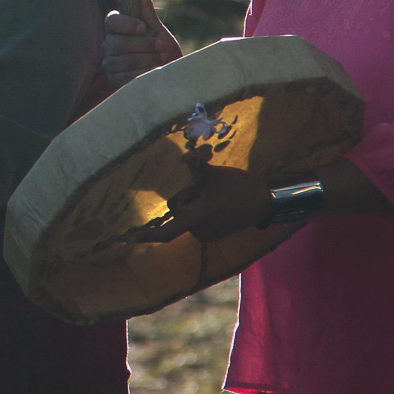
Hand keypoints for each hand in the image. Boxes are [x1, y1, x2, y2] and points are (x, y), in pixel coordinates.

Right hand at [104, 0, 181, 88]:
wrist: (169, 74)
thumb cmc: (162, 49)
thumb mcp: (156, 28)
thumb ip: (146, 7)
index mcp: (117, 29)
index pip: (111, 21)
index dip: (127, 24)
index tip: (144, 28)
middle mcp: (109, 45)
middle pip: (119, 43)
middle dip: (144, 45)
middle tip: (160, 46)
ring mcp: (110, 64)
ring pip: (124, 60)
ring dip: (147, 59)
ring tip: (160, 59)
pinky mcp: (115, 80)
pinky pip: (127, 76)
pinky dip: (145, 73)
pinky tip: (154, 71)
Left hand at [132, 154, 270, 243]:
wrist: (264, 200)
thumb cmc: (237, 187)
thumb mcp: (214, 175)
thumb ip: (197, 168)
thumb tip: (188, 155)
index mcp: (195, 219)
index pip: (166, 232)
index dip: (147, 235)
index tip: (130, 238)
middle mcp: (198, 231)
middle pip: (178, 212)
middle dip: (187, 198)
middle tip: (205, 188)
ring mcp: (207, 235)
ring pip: (188, 214)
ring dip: (195, 203)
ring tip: (216, 195)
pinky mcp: (215, 234)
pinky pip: (198, 219)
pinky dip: (202, 209)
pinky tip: (220, 201)